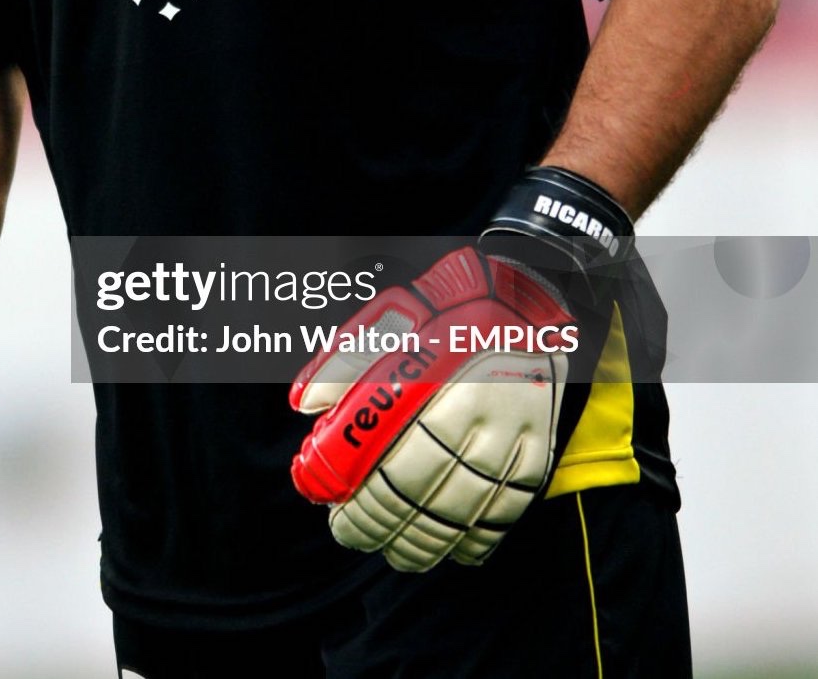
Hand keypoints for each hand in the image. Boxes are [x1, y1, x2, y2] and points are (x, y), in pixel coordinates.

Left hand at [289, 245, 576, 569]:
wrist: (529, 292)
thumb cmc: (449, 306)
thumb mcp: (391, 318)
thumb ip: (345, 361)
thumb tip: (303, 405)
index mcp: (437, 379)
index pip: (392, 464)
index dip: (362, 504)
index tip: (336, 516)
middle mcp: (478, 410)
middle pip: (426, 494)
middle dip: (383, 525)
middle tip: (354, 535)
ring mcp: (515, 432)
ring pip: (467, 510)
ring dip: (427, 542)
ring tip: (395, 552)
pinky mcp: (541, 444)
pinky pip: (511, 506)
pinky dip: (480, 536)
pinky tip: (454, 548)